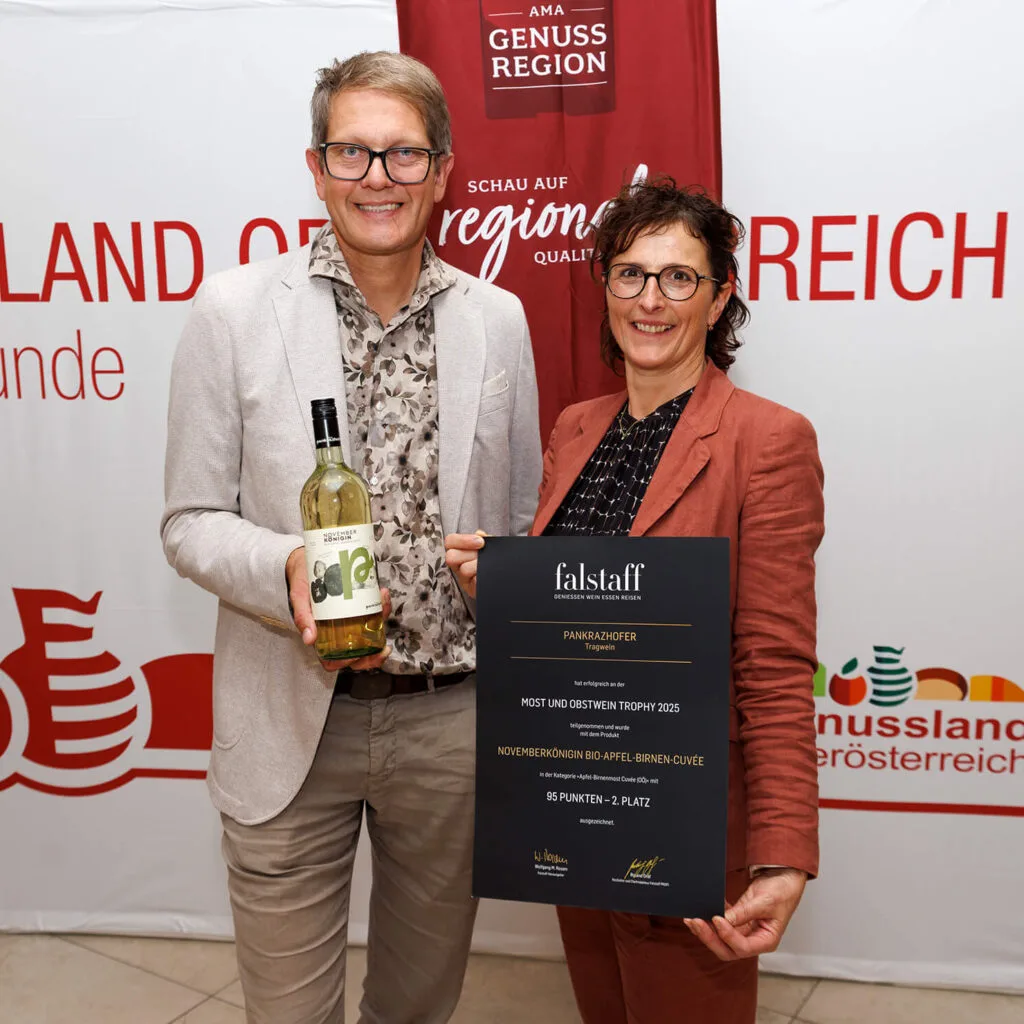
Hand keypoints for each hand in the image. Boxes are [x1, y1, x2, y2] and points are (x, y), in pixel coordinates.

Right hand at [286, 547, 392, 670]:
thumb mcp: (299, 598)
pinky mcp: (358, 604)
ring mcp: (350, 618)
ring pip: (370, 631)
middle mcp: (338, 631)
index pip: (335, 661)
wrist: (305, 561)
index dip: (350, 664)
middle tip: (384, 648)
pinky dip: (381, 604)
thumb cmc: (301, 583)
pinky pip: (373, 610)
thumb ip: (302, 617)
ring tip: (383, 603)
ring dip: (382, 620)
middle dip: (375, 654)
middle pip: (358, 653)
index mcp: (321, 636)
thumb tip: (309, 639)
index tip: (362, 657)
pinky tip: (382, 592)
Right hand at [444, 530, 487, 597]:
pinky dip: (485, 576)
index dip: (463, 540)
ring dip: (478, 565)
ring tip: (488, 565)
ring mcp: (463, 579)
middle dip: (470, 553)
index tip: (480, 541)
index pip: (450, 541)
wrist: (504, 577)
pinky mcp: (471, 590)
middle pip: (451, 557)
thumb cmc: (493, 559)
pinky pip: (476, 582)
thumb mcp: (489, 546)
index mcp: (459, 551)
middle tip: (482, 554)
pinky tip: (491, 574)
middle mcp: (458, 565)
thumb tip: (479, 534)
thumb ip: (484, 538)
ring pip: (464, 569)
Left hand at [683, 867, 806, 959]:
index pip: (743, 947)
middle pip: (728, 949)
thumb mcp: (765, 901)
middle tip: (695, 922)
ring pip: (721, 939)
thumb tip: (724, 919)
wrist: (784, 878)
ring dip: (706, 930)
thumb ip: (744, 912)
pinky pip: (721, 925)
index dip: (727, 935)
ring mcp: (745, 931)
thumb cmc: (782, 891)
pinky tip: (702, 910)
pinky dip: (710, 919)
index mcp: (766, 941)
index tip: (716, 919)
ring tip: (692, 918)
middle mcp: (754, 940)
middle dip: (710, 938)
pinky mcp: (738, 920)